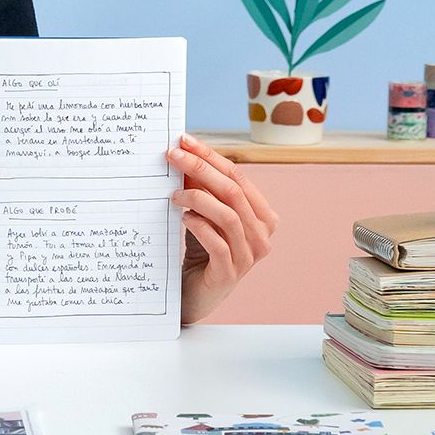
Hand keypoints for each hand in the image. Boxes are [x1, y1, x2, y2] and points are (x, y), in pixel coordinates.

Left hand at [167, 135, 278, 324]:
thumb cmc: (202, 251)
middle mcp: (262, 235)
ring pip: (229, 216)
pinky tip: (183, 218)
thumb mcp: (205, 214)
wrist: (196, 294)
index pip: (238, 176)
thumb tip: (183, 153)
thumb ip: (202, 189)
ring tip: (174, 194)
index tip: (184, 140)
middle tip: (172, 156)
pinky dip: (199, 226)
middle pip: (233, 192)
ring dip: (198, 198)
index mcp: (263, 216)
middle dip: (201, 169)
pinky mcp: (230, 273)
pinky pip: (218, 244)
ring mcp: (248, 256)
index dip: (210, 156)